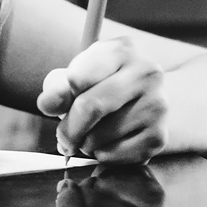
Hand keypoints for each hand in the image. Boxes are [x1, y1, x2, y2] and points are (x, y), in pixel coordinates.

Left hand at [36, 36, 167, 162]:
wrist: (151, 101)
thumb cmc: (107, 85)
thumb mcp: (81, 74)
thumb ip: (58, 87)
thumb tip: (47, 103)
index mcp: (122, 50)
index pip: (77, 78)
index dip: (61, 97)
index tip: (59, 104)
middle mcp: (146, 74)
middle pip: (90, 107)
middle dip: (68, 129)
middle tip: (63, 138)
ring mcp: (156, 106)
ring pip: (100, 136)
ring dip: (85, 144)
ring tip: (91, 135)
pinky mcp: (159, 136)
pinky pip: (114, 156)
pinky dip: (101, 156)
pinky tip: (108, 143)